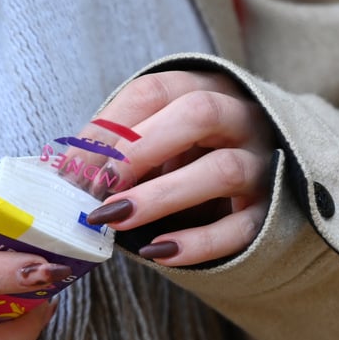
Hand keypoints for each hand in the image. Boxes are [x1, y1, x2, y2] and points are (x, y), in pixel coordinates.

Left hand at [85, 71, 276, 265]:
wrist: (265, 190)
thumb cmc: (195, 158)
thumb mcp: (160, 141)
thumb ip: (122, 148)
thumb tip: (66, 173)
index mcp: (208, 88)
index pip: (155, 92)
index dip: (110, 126)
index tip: (72, 166)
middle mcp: (243, 119)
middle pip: (199, 113)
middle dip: (140, 148)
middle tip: (98, 185)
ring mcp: (264, 165)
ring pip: (223, 170)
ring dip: (162, 194)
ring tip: (116, 219)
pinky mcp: (271, 215)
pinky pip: (239, 228)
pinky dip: (197, 243)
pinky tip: (158, 251)